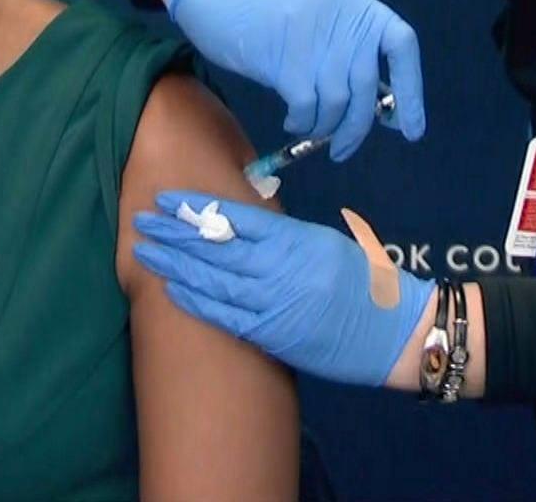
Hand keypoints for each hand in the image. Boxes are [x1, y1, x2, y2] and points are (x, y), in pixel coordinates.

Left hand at [132, 192, 433, 386]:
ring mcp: (274, 303)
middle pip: (215, 247)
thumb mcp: (324, 243)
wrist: (394, 331)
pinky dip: (196, 302)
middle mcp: (281, 268)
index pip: (234, 217)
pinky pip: (225, 316)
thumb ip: (282, 235)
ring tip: (145, 252)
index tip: (166, 200)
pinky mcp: (273, 335)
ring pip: (214, 280)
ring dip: (175, 266)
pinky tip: (171, 290)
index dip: (195, 208)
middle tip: (141, 221)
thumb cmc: (364, 282)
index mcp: (295, 238)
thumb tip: (237, 224)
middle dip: (174, 234)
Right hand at [166, 0, 425, 158]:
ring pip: (337, 99)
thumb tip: (378, 107)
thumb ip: (348, 52)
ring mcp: (314, 33)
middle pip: (365, 84)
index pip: (401, 46)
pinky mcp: (285, 55)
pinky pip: (307, 105)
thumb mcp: (321, 20)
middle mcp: (343, 14)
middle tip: (343, 148)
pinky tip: (293, 121)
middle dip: (357, 126)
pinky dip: (303, 122)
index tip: (408, 130)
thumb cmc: (270, 11)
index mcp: (358, 3)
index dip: (412, 91)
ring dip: (325, 126)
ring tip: (309, 129)